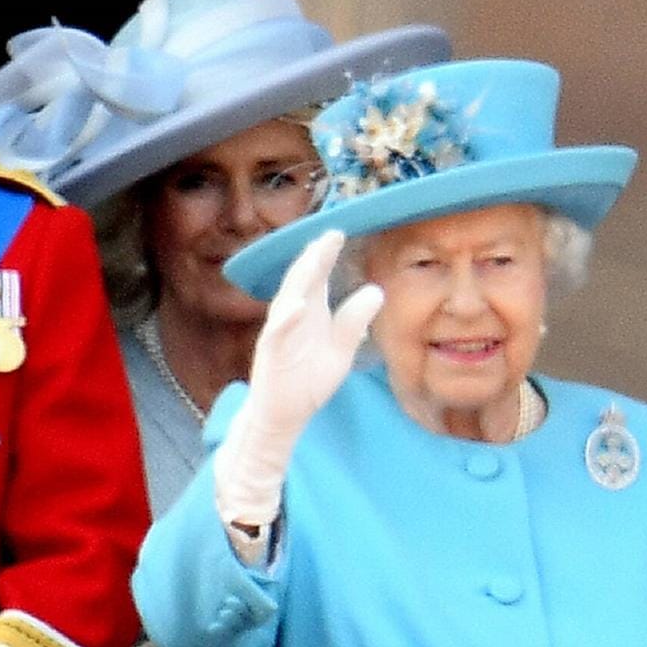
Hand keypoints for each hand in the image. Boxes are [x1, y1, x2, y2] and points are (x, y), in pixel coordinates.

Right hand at [216, 231, 381, 525]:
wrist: (283, 416)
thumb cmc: (307, 381)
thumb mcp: (340, 351)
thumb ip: (354, 322)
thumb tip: (376, 291)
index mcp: (310, 313)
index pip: (319, 277)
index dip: (328, 255)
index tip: (342, 231)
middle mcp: (292, 316)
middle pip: (303, 280)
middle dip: (315, 257)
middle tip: (331, 234)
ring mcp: (279, 334)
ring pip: (288, 299)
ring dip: (300, 278)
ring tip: (315, 257)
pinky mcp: (270, 354)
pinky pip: (277, 333)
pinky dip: (286, 318)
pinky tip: (297, 305)